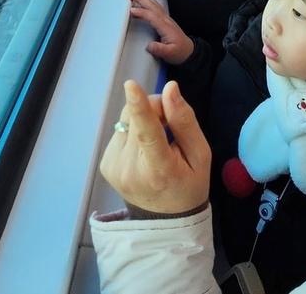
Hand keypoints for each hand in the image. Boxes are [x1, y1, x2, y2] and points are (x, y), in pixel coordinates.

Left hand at [100, 80, 211, 215]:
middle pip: (135, 117)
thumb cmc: (189, 184)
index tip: (131, 85)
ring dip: (141, 122)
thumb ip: (185, 122)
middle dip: (153, 109)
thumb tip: (170, 89)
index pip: (147, 133)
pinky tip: (143, 152)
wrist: (164, 220)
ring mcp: (113, 168)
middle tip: (169, 126)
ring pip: (125, 121)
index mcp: (159, 168)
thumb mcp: (200, 155)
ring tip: (157, 143)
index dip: (140, 107)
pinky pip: (120, 133)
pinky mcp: (105, 165)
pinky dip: (133, 134)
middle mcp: (130, 169)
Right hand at [131, 0, 194, 63]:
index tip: (131, 10)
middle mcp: (166, 21)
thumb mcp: (170, 54)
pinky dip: (148, 2)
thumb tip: (149, 46)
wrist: (188, 51)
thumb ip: (160, 50)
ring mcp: (166, 19)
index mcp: (166, 27)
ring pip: (154, 5)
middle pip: (153, 6)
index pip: (152, 16)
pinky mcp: (165, 20)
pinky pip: (155, 8)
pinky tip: (142, 3)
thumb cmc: (179, 52)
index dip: (141, 12)